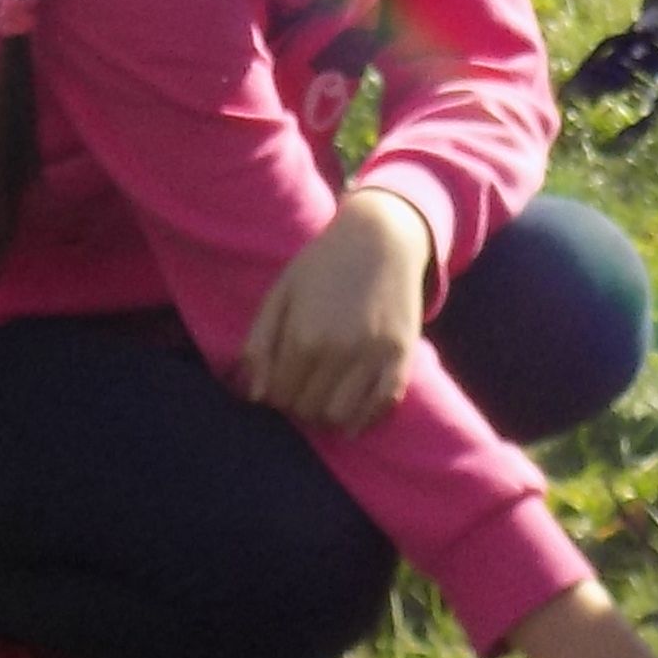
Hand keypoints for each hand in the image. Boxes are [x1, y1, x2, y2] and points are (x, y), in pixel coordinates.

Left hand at [240, 187, 432, 432]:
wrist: (381, 236)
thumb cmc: (322, 264)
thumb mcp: (280, 294)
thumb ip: (259, 345)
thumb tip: (256, 396)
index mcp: (304, 337)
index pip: (279, 396)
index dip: (274, 394)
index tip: (280, 380)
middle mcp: (340, 350)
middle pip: (308, 409)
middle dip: (299, 404)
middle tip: (302, 386)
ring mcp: (375, 353)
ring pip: (342, 415)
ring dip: (328, 414)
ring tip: (325, 396)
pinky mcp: (402, 352)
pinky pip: (385, 402)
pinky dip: (366, 418)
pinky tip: (352, 421)